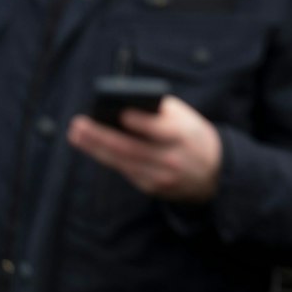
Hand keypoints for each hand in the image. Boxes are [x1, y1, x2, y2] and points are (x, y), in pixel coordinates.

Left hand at [67, 96, 222, 203]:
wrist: (214, 172)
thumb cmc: (193, 136)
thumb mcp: (187, 119)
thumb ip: (161, 111)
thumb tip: (125, 103)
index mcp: (183, 135)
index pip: (158, 129)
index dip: (139, 121)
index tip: (119, 112)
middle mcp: (171, 157)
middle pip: (131, 147)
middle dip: (101, 136)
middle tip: (79, 125)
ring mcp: (161, 175)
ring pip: (123, 162)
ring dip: (96, 148)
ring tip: (78, 135)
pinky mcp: (152, 187)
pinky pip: (126, 171)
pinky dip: (109, 159)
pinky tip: (93, 148)